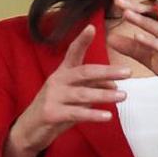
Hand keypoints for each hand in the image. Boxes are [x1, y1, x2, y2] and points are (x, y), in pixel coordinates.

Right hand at [3, 24, 129, 156]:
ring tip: (123, 96)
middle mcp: (57, 81)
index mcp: (63, 72)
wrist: (29, 129)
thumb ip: (92, 87)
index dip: (82, 40)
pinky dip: (93, 114)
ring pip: (83, 94)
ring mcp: (53, 97)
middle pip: (84, 72)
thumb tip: (115, 85)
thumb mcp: (73, 94)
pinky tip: (107, 116)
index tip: (92, 27)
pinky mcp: (52, 113)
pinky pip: (76, 113)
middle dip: (107, 71)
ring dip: (105, 95)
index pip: (73, 52)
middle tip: (128, 72)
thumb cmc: (55, 108)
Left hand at [105, 0, 157, 108]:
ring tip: (125, 13)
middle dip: (135, 6)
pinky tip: (138, 37)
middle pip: (155, 15)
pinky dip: (153, 42)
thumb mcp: (156, 61)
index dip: (133, 3)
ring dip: (142, 20)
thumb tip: (111, 40)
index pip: (152, 12)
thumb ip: (135, 50)